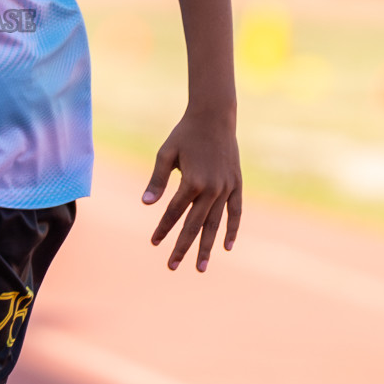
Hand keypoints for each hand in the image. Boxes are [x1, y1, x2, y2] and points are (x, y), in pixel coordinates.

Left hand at [143, 108, 242, 271]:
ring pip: (215, 224)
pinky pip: (235, 212)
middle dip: (182, 247)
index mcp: (191, 181)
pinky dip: (232, 230)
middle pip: (194, 225)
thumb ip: (157, 180)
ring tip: (201, 267)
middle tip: (173, 266)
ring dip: (207, 247)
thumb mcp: (166, 154)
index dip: (163, 229)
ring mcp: (226, 188)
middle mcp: (211, 189)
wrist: (214, 117)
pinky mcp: (236, 185)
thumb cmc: (185, 134)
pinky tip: (227, 246)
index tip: (154, 243)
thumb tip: (146, 204)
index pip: (174, 213)